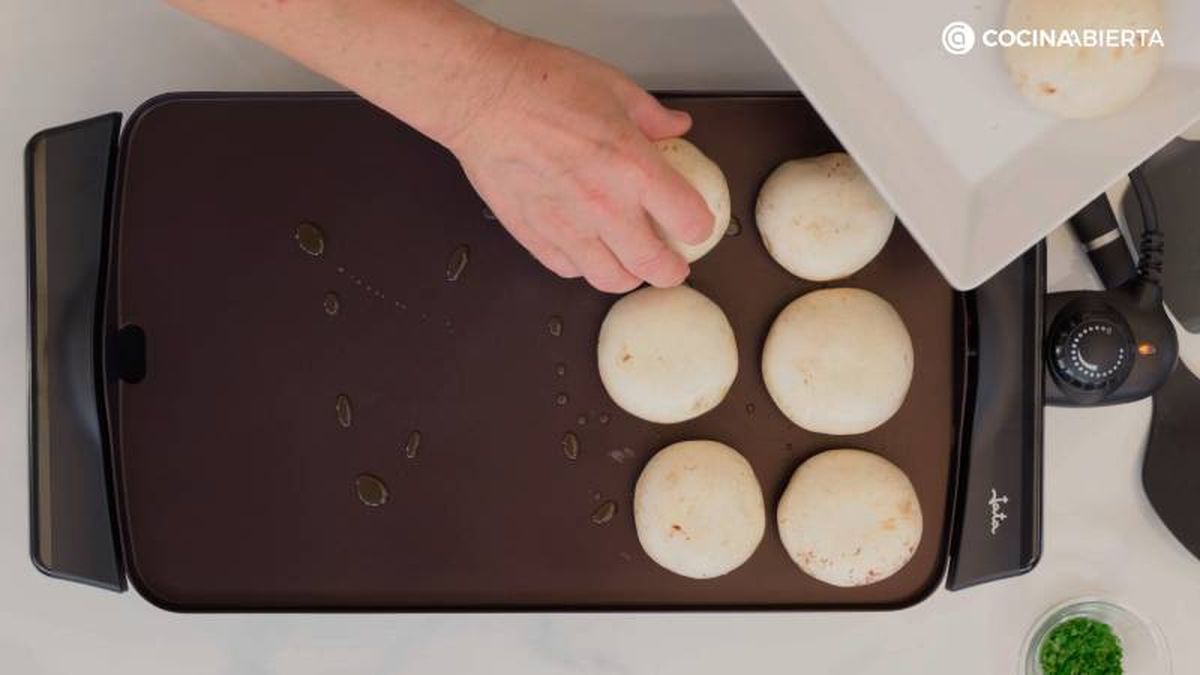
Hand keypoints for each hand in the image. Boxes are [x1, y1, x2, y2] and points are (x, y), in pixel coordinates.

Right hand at [443, 35, 713, 292]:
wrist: (481, 95)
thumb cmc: (539, 84)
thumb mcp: (613, 87)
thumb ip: (651, 117)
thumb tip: (675, 129)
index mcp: (633, 167)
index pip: (690, 221)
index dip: (699, 226)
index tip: (695, 224)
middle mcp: (604, 206)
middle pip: (655, 267)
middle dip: (671, 270)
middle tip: (672, 263)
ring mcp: (567, 227)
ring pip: (611, 280)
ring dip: (628, 274)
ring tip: (630, 261)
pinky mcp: (533, 235)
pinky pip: (569, 270)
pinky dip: (584, 265)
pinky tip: (587, 248)